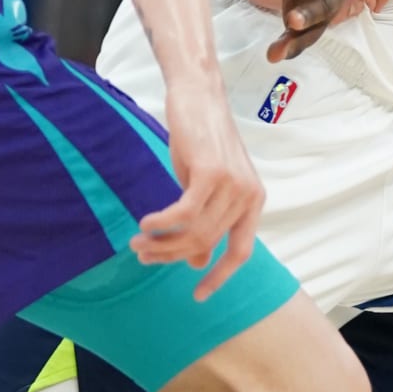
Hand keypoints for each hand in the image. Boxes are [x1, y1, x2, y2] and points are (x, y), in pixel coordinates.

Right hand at [132, 77, 263, 298]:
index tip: (198, 296)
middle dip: (171, 256)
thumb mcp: (205, 186)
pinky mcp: (212, 173)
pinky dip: (162, 224)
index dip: (220, 278)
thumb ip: (206, 220)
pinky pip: (184, 214)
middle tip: (143, 256)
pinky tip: (145, 225)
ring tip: (138, 243)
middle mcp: (249, 196)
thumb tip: (197, 261)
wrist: (198, 95)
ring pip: (194, 232)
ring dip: (161, 243)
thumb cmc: (200, 140)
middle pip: (207, 244)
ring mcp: (233, 184)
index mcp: (254, 202)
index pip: (240, 252)